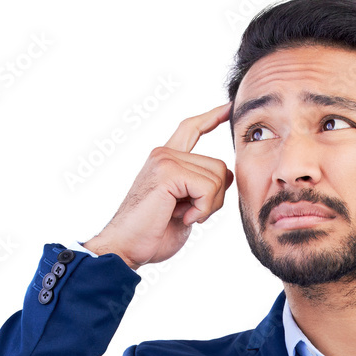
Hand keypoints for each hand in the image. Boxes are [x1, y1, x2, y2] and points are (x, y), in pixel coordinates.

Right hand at [83, 103, 234, 269]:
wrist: (127, 247)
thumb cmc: (154, 233)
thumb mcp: (186, 207)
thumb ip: (202, 188)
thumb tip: (228, 174)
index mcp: (167, 160)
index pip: (192, 129)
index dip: (211, 118)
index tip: (227, 108)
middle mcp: (165, 154)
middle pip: (220, 167)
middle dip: (215, 199)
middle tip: (190, 214)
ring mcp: (165, 160)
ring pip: (218, 177)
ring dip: (208, 206)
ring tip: (184, 215)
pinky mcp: (167, 171)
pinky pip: (209, 187)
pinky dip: (203, 209)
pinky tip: (183, 217)